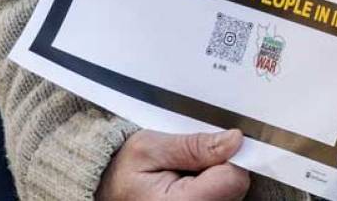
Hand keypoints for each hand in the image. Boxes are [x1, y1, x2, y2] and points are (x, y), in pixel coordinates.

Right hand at [97, 129, 247, 199]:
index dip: (231, 157)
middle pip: (235, 189)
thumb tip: (234, 141)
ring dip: (216, 180)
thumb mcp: (151, 147)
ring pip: (229, 195)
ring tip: (187, 174)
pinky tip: (190, 184)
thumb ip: (194, 145)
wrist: (101, 191)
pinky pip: (219, 199)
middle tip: (192, 162)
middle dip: (222, 168)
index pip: (233, 180)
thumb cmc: (120, 172)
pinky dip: (211, 188)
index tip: (221, 146)